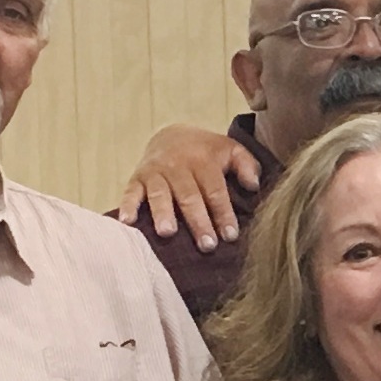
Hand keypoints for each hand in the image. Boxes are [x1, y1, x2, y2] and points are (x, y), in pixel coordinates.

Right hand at [119, 122, 258, 250]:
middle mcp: (178, 165)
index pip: (215, 190)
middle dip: (198, 221)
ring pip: (160, 194)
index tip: (230, 235)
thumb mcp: (230, 150)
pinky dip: (128, 206)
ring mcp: (155, 172)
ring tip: (168, 233)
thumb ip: (246, 166)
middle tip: (207, 245)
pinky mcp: (137, 178)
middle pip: (189, 196)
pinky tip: (127, 223)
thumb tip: (253, 186)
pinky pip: (130, 192)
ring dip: (163, 213)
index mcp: (203, 160)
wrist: (171, 135)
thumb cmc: (206, 152)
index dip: (223, 213)